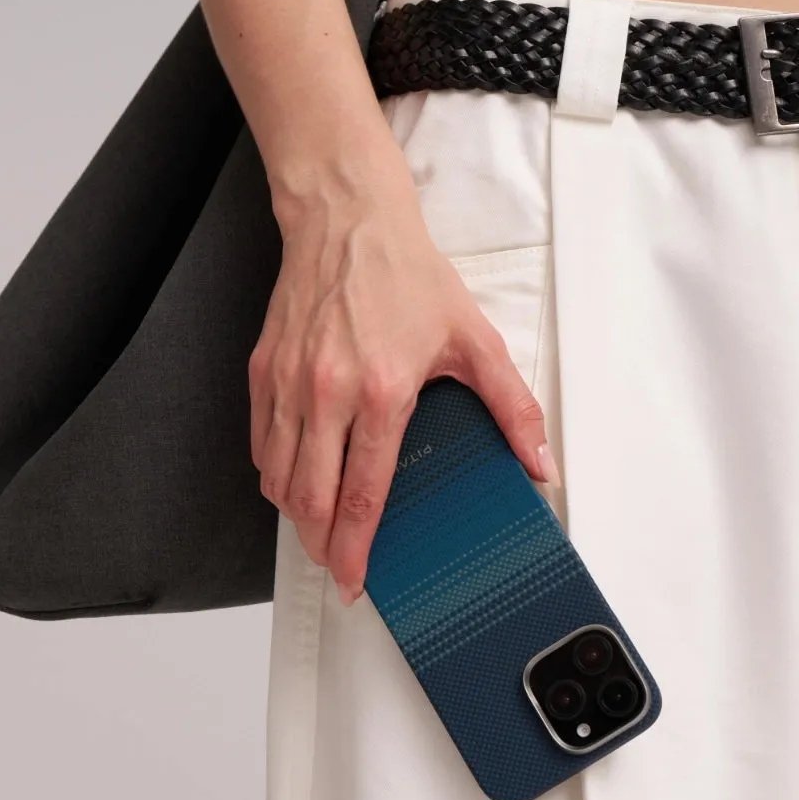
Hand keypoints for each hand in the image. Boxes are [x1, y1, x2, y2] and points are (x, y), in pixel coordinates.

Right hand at [248, 170, 561, 606]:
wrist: (348, 221)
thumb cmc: (406, 276)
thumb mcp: (473, 339)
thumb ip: (511, 407)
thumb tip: (538, 463)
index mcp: (379, 393)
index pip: (361, 495)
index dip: (355, 548)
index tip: (355, 578)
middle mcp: (324, 394)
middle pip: (309, 500)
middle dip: (319, 546)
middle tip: (334, 565)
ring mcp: (287, 384)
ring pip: (277, 478)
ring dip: (294, 515)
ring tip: (316, 529)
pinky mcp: (263, 371)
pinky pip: (260, 444)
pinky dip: (273, 474)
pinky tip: (294, 479)